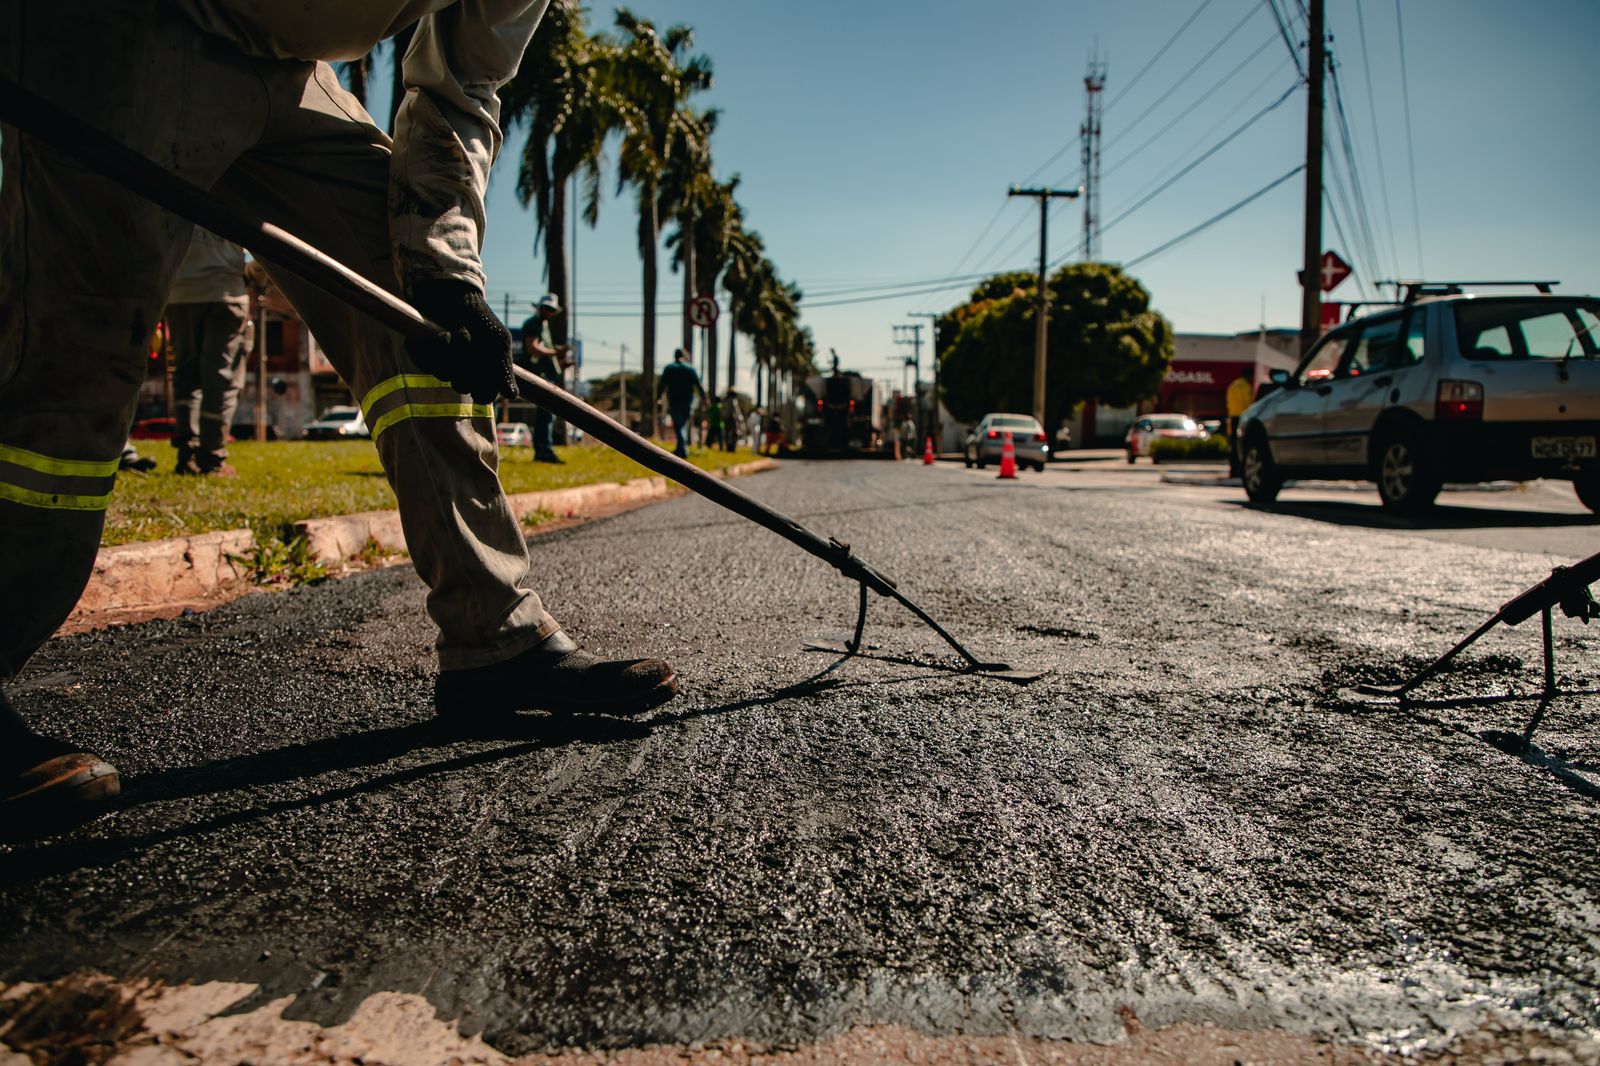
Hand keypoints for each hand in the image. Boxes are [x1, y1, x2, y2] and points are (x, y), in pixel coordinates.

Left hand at [404, 279, 516, 405]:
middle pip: (461, 386)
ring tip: (452, 331)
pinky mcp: (422, 357)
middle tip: (468, 337)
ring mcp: (441, 367)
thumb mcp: (497, 339)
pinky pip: (423, 362)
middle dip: (465, 360)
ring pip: (441, 374)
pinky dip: (429, 347)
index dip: (483, 385)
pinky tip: (439, 333)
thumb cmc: (478, 317)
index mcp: (483, 374)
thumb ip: (503, 368)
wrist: (451, 294)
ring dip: (448, 349)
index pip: (483, 396)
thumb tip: (512, 395)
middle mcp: (462, 374)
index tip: (484, 365)